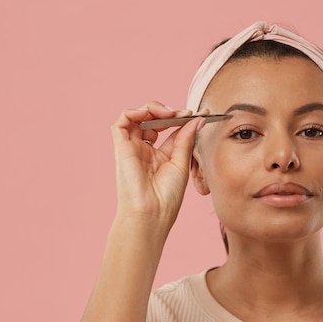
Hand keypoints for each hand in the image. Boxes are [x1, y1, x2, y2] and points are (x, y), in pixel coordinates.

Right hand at [110, 101, 205, 225]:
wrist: (152, 213)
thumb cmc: (166, 197)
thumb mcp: (181, 162)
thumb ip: (186, 138)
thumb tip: (198, 118)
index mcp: (160, 155)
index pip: (170, 129)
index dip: (183, 118)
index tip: (201, 114)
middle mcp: (144, 150)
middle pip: (153, 119)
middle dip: (169, 112)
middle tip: (185, 113)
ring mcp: (132, 148)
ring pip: (136, 116)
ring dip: (152, 108)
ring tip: (168, 114)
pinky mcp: (121, 148)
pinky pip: (121, 122)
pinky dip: (134, 112)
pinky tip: (150, 114)